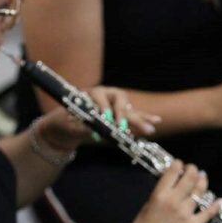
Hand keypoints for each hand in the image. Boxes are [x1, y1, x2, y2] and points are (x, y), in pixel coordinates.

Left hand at [36, 86, 160, 150]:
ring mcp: (115, 103)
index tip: (106, 118)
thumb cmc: (65, 121)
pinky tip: (156, 120)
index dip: (104, 107)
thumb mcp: (69, 124)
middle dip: (123, 115)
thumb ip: (81, 126)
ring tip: (150, 129)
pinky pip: (134, 115)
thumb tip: (93, 130)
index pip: (100, 96)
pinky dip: (144, 118)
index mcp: (92, 93)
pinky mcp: (121, 113)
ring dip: (139, 120)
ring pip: (129, 110)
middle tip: (123, 126)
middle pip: (119, 102)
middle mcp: (106, 95)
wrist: (66, 122)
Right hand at [122, 160, 221, 222]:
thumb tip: (173, 181)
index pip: (173, 171)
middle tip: (193, 169)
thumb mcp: (148, 204)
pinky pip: (208, 213)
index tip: (180, 164)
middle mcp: (174, 201)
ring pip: (199, 191)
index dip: (178, 164)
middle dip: (192, 169)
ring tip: (202, 177)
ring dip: (202, 181)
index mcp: (160, 194)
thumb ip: (161, 192)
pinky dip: (216, 205)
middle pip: (189, 178)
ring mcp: (185, 214)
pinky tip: (221, 200)